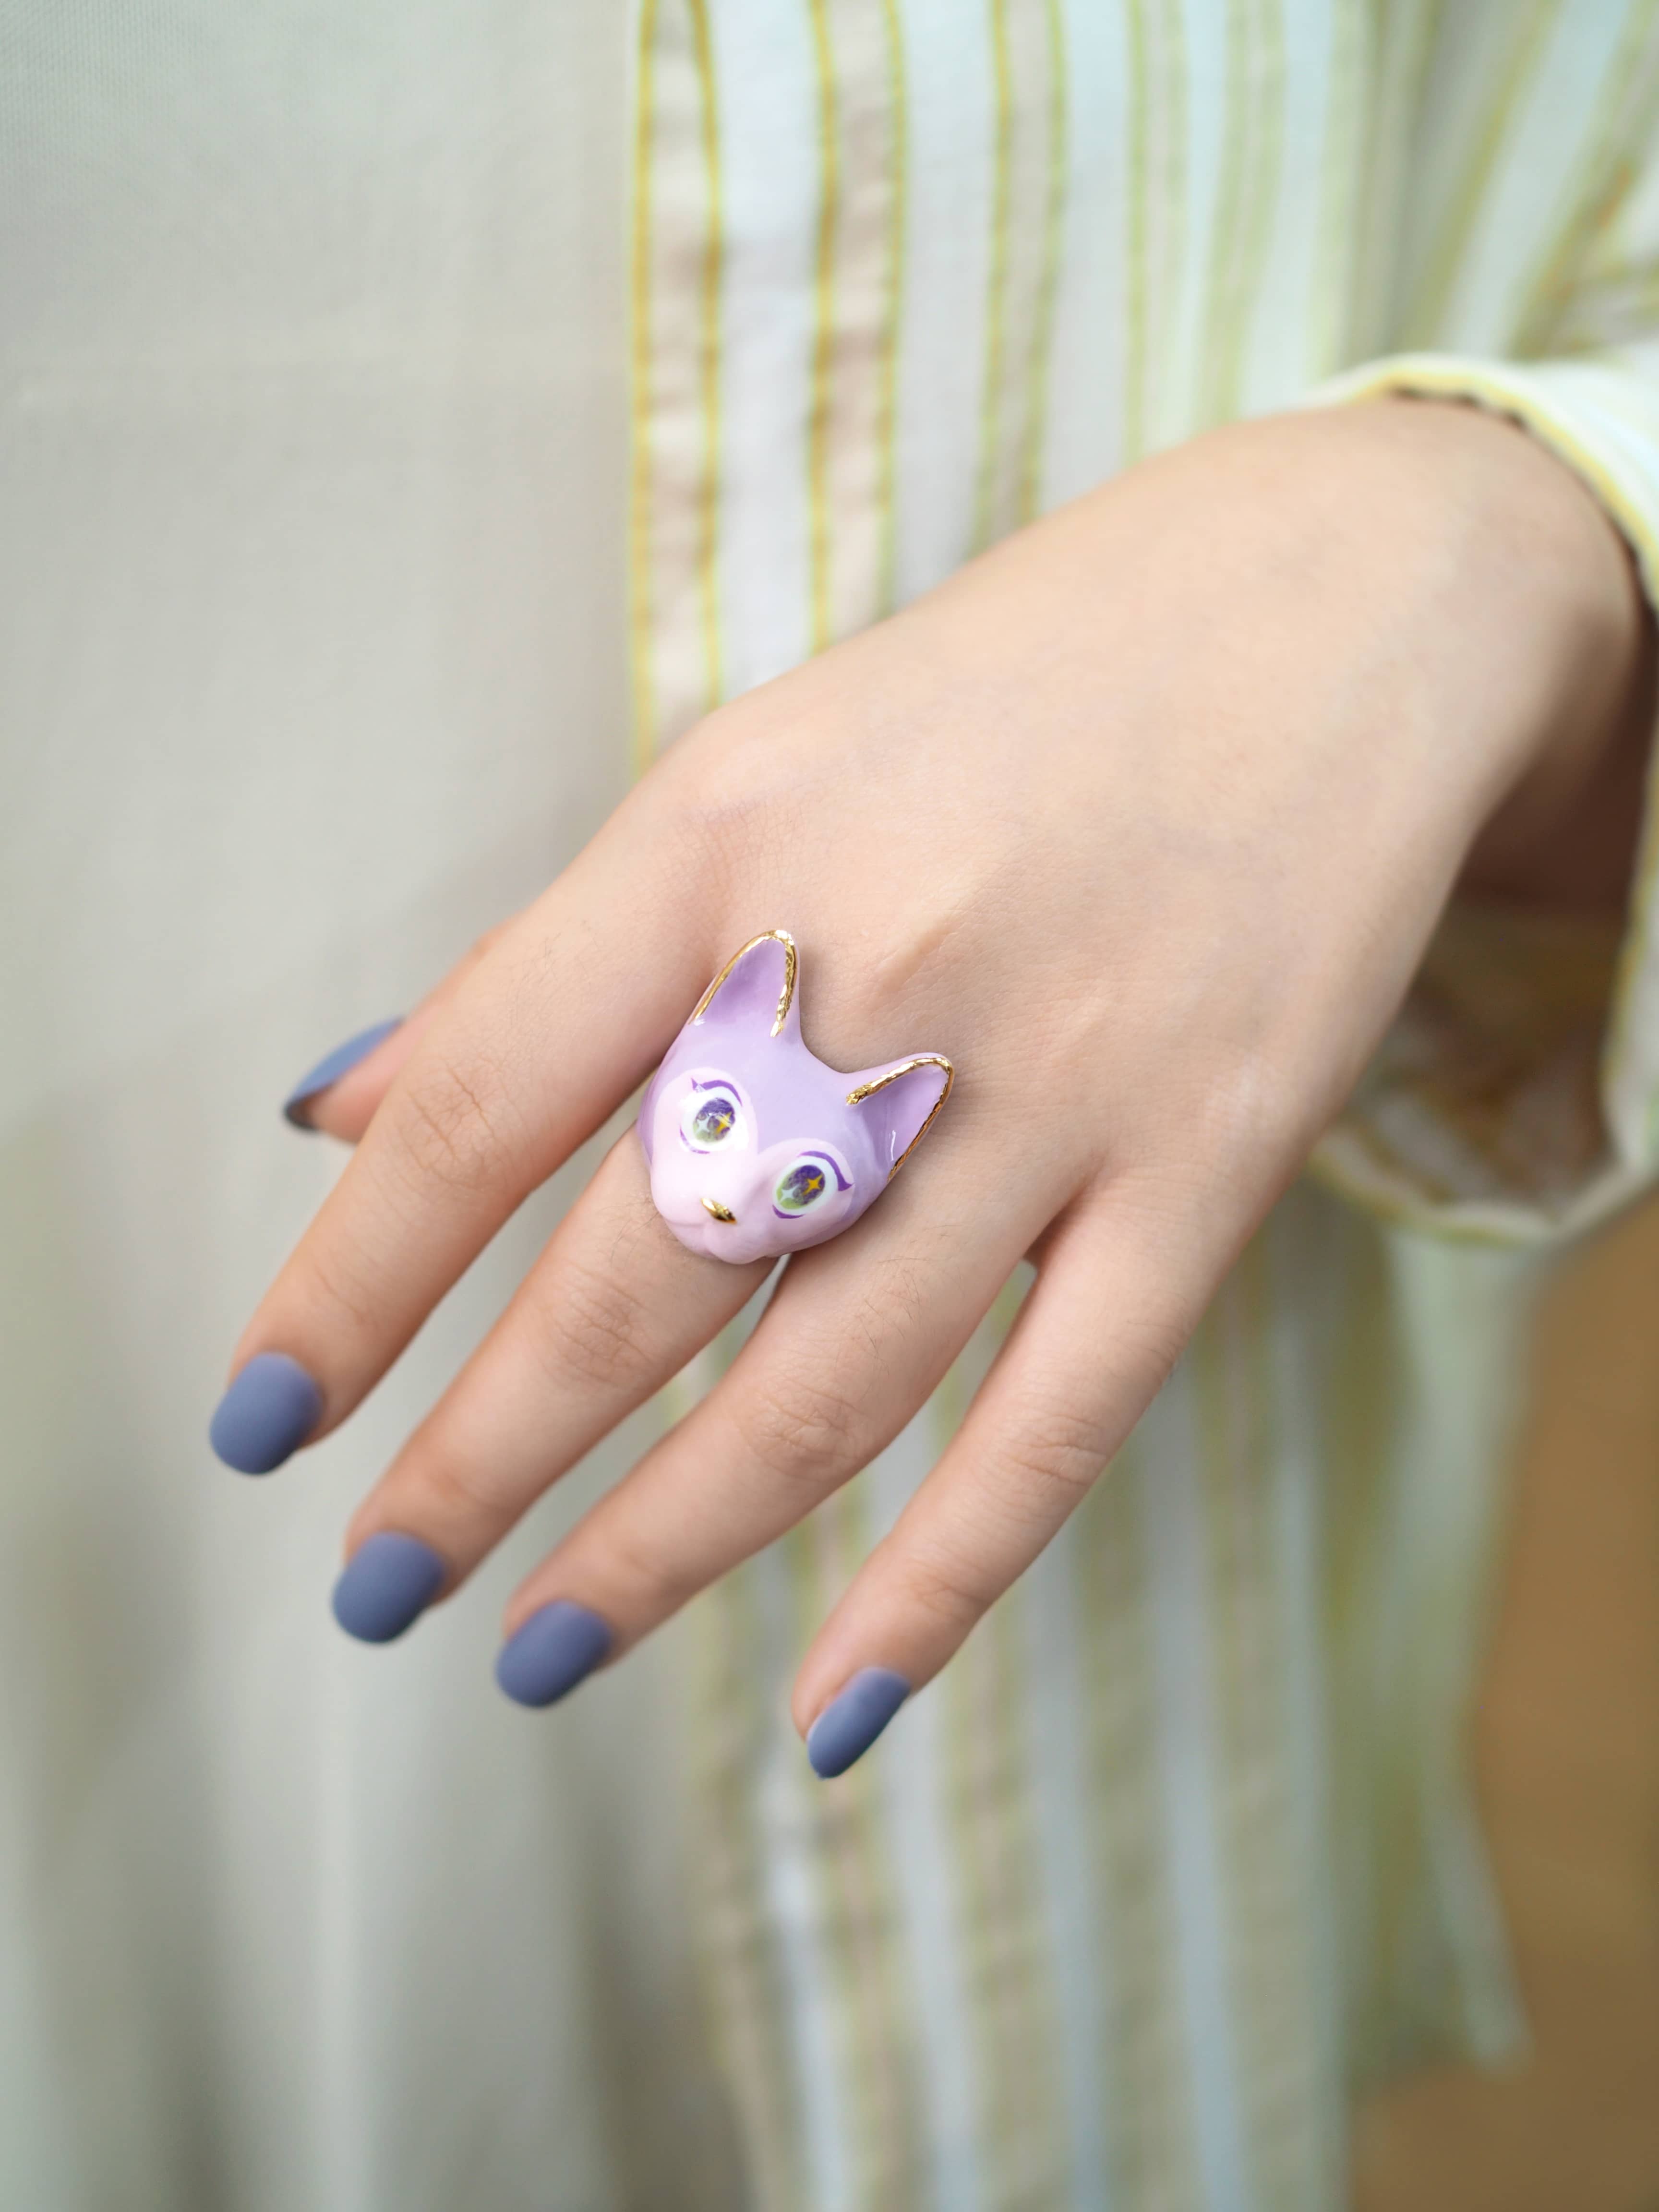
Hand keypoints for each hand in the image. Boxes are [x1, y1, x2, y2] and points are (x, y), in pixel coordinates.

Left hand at [215, 398, 1644, 1770]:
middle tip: (380, 1583)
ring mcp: (1059, 1083)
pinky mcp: (1211, 1167)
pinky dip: (937, 1587)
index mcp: (728, 835)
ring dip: (662, 1546)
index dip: (352, 1283)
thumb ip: (561, 949)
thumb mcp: (756, 762)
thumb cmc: (1011, 688)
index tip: (263, 1419)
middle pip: (637, 1276)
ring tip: (541, 1652)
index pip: (484, 1100)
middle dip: (482, 1457)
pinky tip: (829, 1709)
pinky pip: (1057, 1420)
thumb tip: (345, 1100)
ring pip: (827, 1385)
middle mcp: (880, 966)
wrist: (1332, 611)